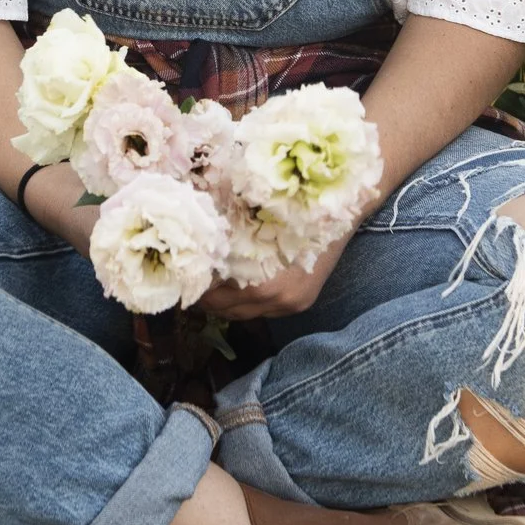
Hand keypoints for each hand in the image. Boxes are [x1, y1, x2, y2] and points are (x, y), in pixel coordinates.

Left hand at [195, 224, 356, 320]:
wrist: (341, 211)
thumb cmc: (290, 209)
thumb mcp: (251, 222)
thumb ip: (228, 243)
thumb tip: (198, 250)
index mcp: (259, 280)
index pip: (214, 295)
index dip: (196, 287)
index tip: (183, 278)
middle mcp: (275, 298)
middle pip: (226, 310)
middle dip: (207, 299)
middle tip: (191, 284)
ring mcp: (289, 304)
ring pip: (243, 315)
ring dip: (226, 304)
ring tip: (211, 288)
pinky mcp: (300, 304)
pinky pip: (263, 312)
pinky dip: (248, 303)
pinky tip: (240, 288)